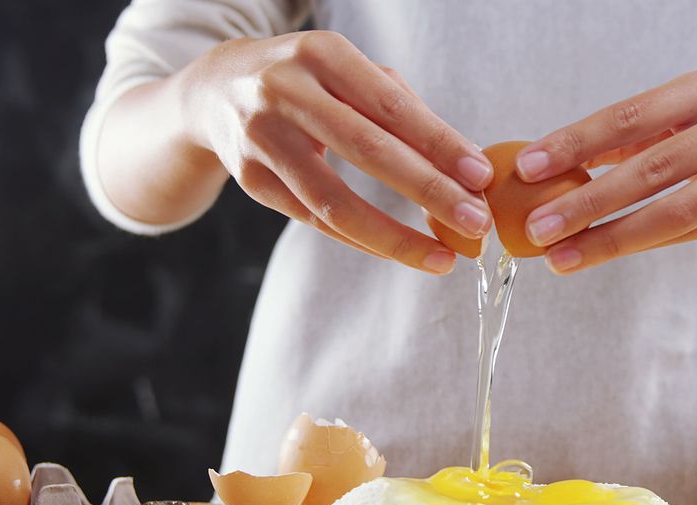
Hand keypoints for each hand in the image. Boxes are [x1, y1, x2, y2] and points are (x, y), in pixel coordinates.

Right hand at [181, 31, 493, 273]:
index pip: (392, 107)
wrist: (216, 87)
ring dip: (396, 236)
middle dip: (429, 192)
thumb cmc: (308, 80)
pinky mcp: (249, 178)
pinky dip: (363, 240)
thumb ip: (403, 109)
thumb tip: (464, 164)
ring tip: (443, 257)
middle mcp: (285, 91)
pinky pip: (315, 221)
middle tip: (475, 223)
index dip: (440, 145)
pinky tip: (401, 251)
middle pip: (367, 151)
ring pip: (334, 202)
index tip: (480, 177)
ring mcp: (261, 138)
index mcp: (322, 55)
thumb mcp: (349, 72)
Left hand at [514, 67, 696, 273]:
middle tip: (535, 225)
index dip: (575, 142)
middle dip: (585, 199)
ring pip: (671, 209)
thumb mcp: (694, 120)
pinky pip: (689, 232)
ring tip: (559, 253)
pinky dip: (639, 244)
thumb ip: (638, 139)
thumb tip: (560, 163)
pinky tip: (598, 253)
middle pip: (648, 167)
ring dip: (607, 234)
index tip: (528, 166)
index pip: (629, 115)